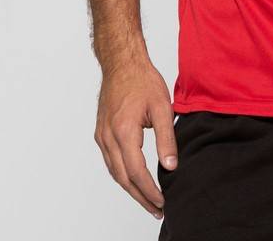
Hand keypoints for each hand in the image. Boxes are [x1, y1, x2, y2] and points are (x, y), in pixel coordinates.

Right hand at [94, 60, 177, 219]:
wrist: (122, 63)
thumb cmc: (142, 80)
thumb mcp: (162, 107)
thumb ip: (166, 138)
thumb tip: (171, 165)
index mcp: (124, 131)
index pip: (136, 171)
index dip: (149, 190)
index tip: (162, 201)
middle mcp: (108, 137)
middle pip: (123, 178)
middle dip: (140, 196)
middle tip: (157, 208)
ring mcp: (102, 136)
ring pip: (114, 172)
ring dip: (131, 188)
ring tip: (148, 199)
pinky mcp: (101, 133)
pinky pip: (111, 161)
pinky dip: (122, 174)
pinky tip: (134, 179)